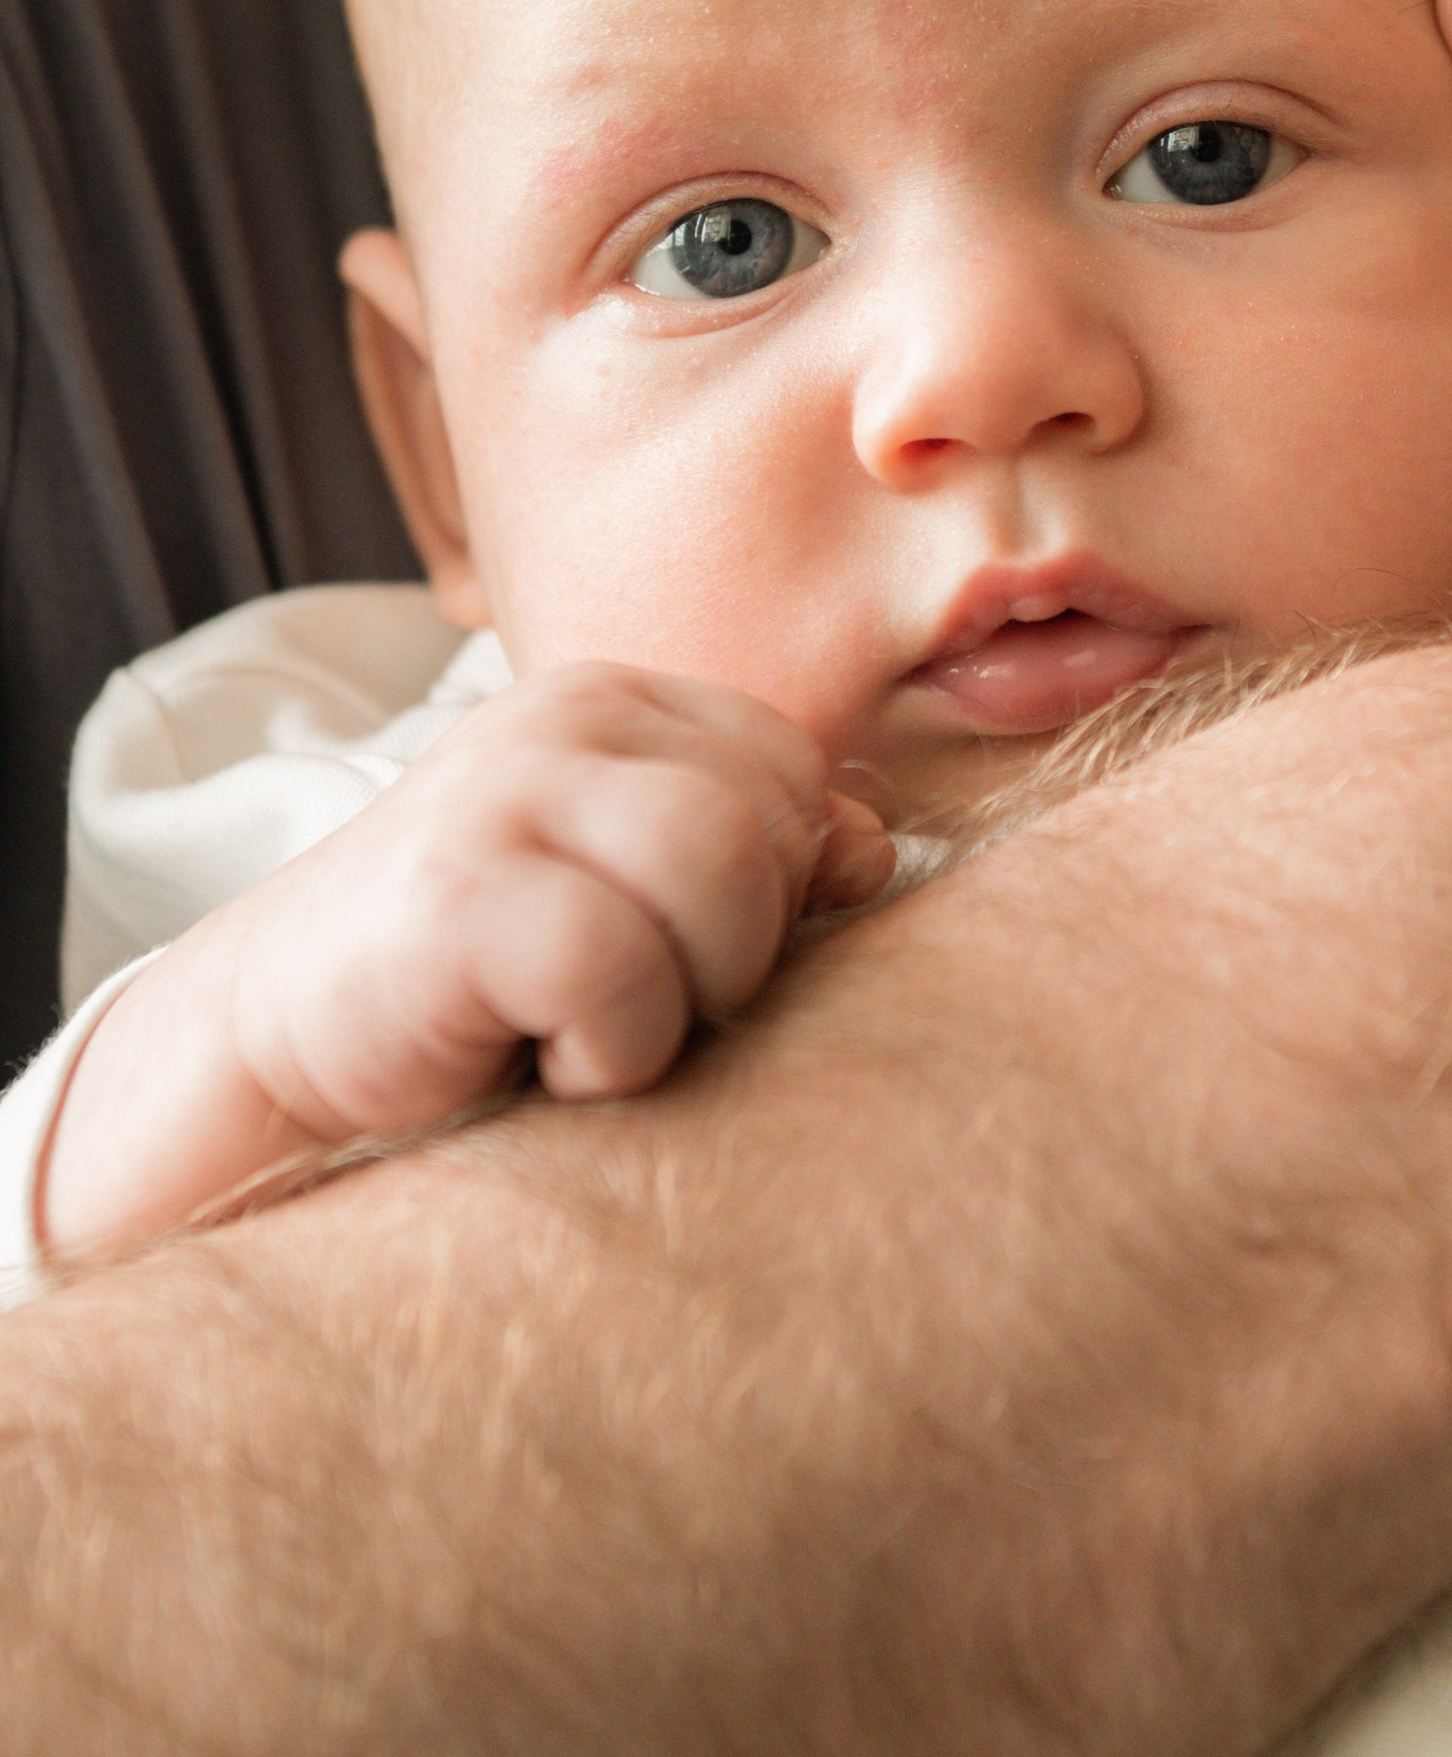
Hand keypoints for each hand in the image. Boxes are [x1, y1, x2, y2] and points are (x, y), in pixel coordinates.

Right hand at [40, 664, 890, 1254]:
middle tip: (633, 1000)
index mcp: (621, 702)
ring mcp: (504, 789)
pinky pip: (621, 967)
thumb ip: (753, 858)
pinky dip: (610, 1049)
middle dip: (735, 949)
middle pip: (769, 824)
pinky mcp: (457, 888)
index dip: (772, 886)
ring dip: (683, 996)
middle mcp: (565, 717)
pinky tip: (541, 1055)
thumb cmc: (483, 982)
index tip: (675, 948)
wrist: (277, 1046)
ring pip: (720, 871)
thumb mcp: (632, 898)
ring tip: (597, 1024)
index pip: (795, 770)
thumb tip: (868, 848)